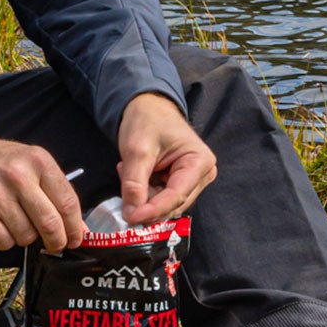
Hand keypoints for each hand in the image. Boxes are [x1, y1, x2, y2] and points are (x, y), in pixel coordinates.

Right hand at [0, 136, 84, 253]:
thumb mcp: (31, 164)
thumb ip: (56, 192)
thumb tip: (79, 228)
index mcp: (38, 161)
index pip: (68, 202)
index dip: (75, 227)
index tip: (76, 238)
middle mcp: (19, 176)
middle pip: (50, 224)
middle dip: (57, 241)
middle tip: (56, 245)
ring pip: (27, 236)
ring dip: (27, 237)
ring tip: (17, 221)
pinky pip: (5, 243)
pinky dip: (7, 240)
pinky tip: (1, 224)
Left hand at [117, 93, 216, 224]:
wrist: (148, 108)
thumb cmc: (148, 120)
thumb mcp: (137, 149)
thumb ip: (134, 183)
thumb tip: (131, 214)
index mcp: (200, 162)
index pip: (176, 196)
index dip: (153, 210)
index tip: (130, 218)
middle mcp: (201, 175)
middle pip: (172, 204)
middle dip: (146, 201)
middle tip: (124, 182)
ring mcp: (191, 181)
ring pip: (164, 205)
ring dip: (143, 195)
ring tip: (128, 169)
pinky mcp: (179, 184)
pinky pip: (160, 199)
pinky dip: (143, 192)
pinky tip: (135, 173)